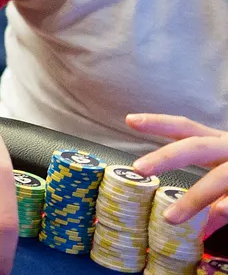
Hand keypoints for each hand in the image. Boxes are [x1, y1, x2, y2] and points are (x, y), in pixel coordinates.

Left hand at [130, 113, 227, 235]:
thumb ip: (211, 201)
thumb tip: (189, 227)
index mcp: (223, 142)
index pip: (186, 127)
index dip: (159, 122)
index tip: (129, 120)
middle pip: (196, 146)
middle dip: (167, 156)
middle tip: (139, 169)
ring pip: (220, 177)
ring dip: (195, 199)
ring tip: (170, 219)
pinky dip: (227, 207)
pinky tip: (214, 220)